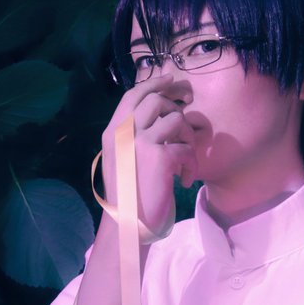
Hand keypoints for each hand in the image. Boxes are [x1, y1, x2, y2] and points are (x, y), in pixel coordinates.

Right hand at [101, 73, 196, 233]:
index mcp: (112, 132)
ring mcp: (141, 143)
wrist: (129, 225)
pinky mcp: (161, 157)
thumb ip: (131, 137)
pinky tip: (184, 180)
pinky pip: (186, 147)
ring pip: (176, 119)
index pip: (133, 95)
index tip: (171, 80)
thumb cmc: (128, 196)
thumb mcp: (122, 160)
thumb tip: (158, 115)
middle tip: (188, 122)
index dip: (154, 84)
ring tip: (185, 160)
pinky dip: (191, 164)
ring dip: (187, 138)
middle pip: (157, 101)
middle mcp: (124, 132)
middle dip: (177, 107)